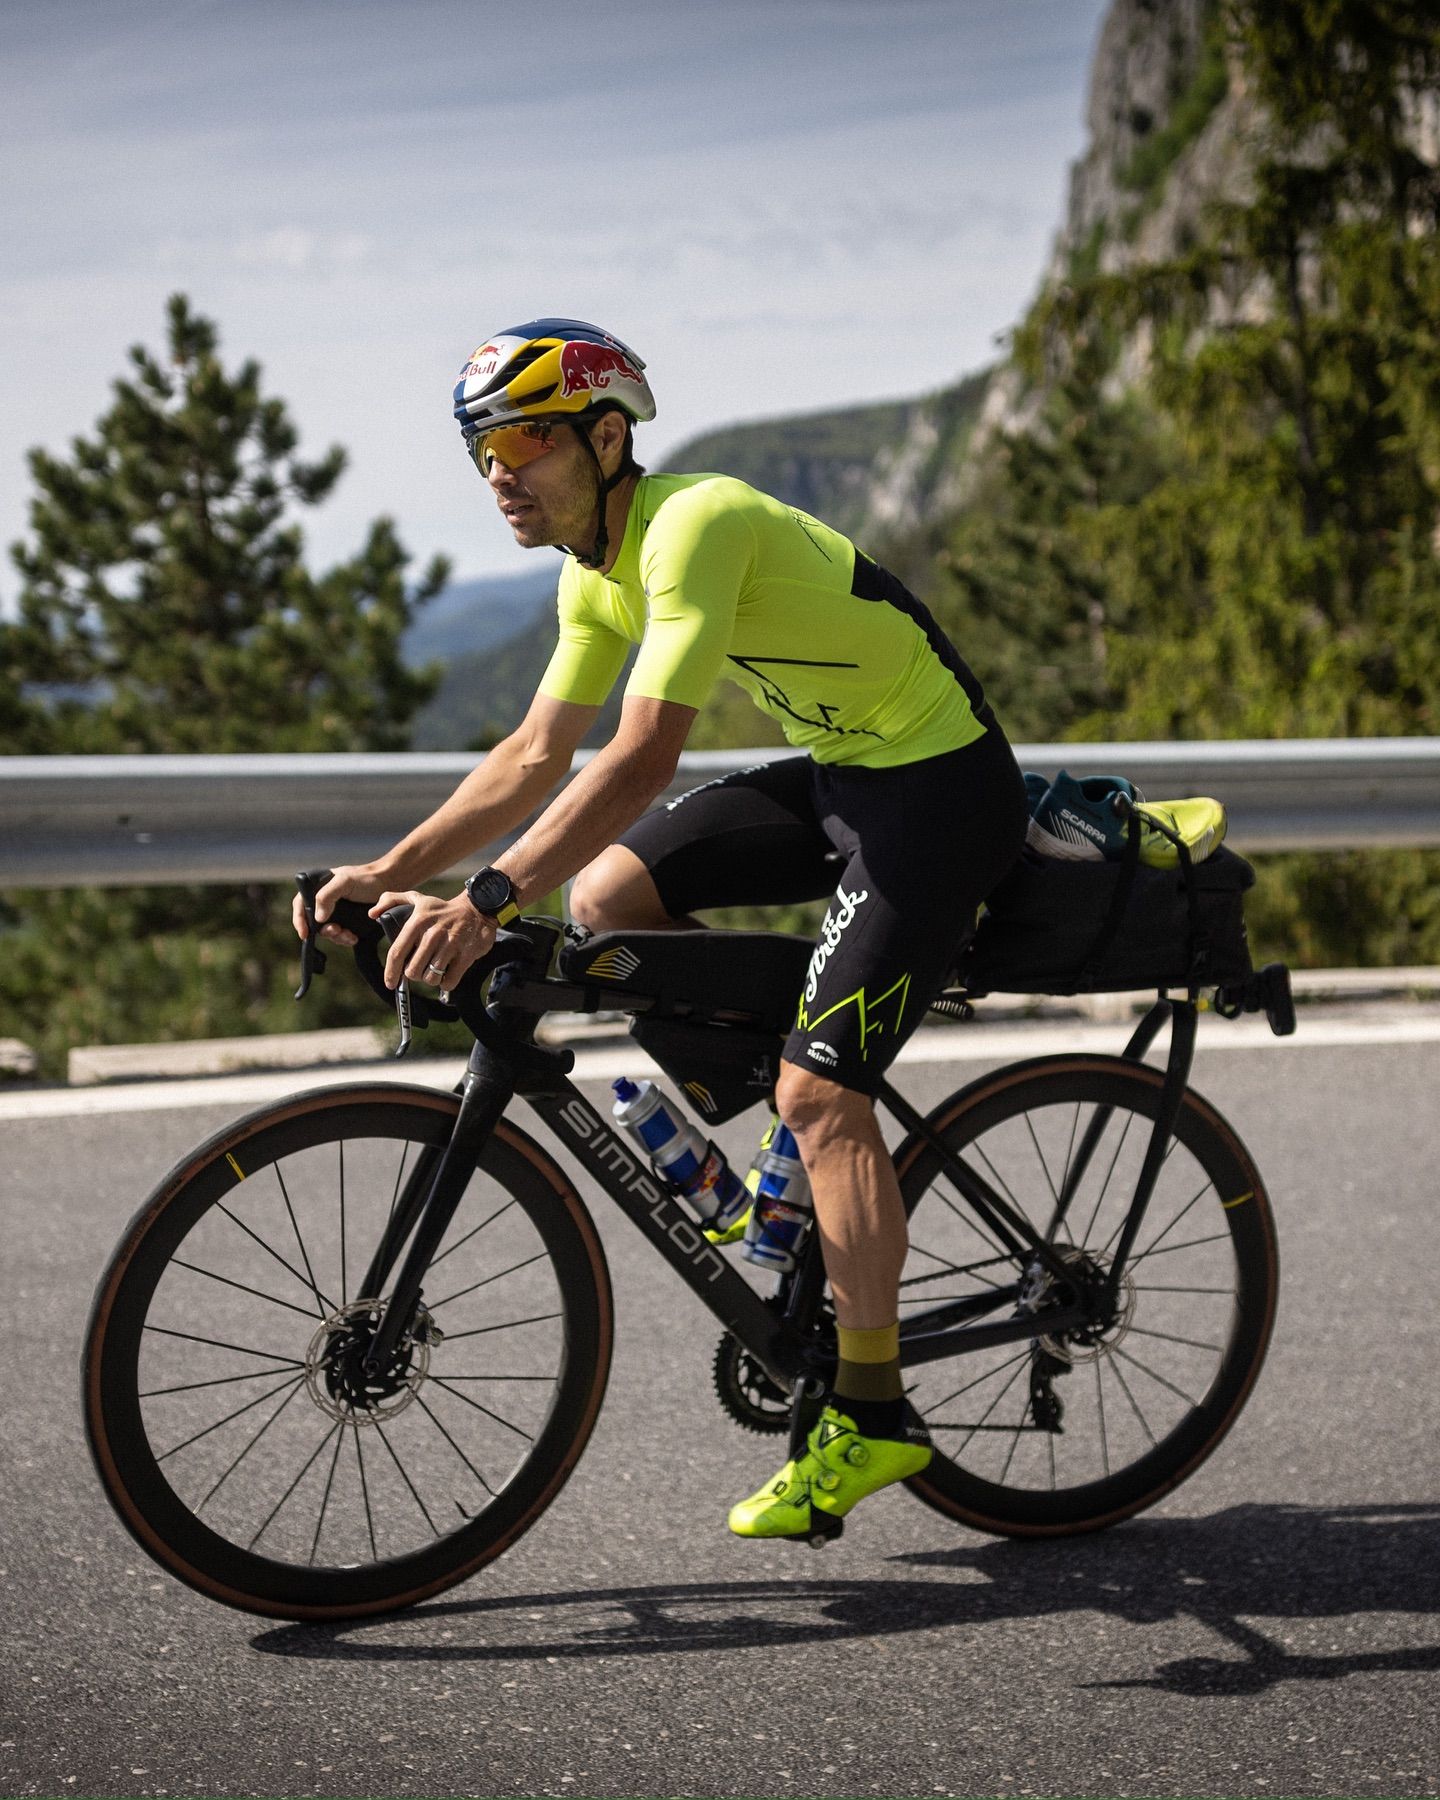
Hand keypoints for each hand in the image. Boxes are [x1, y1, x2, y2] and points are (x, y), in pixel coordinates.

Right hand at [292, 864, 388, 946]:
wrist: (389, 884)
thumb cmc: (366, 878)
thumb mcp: (345, 882)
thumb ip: (327, 895)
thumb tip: (318, 918)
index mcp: (318, 888)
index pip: (300, 904)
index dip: (299, 919)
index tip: (304, 933)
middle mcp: (324, 901)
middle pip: (314, 922)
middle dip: (324, 931)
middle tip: (336, 930)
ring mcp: (336, 913)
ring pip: (328, 931)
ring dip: (336, 936)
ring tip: (349, 934)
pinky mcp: (347, 922)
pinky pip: (340, 936)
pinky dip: (345, 939)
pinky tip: (354, 937)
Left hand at [372, 890, 495, 991]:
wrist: (478, 908)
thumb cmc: (443, 908)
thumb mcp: (417, 898)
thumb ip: (391, 900)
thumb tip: (372, 914)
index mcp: (417, 922)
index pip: (397, 953)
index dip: (391, 972)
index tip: (390, 983)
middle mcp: (432, 933)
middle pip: (413, 971)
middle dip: (415, 974)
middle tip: (421, 968)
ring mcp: (450, 944)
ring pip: (431, 978)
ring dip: (432, 978)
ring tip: (435, 969)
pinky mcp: (466, 955)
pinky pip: (449, 981)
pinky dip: (446, 983)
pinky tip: (447, 974)